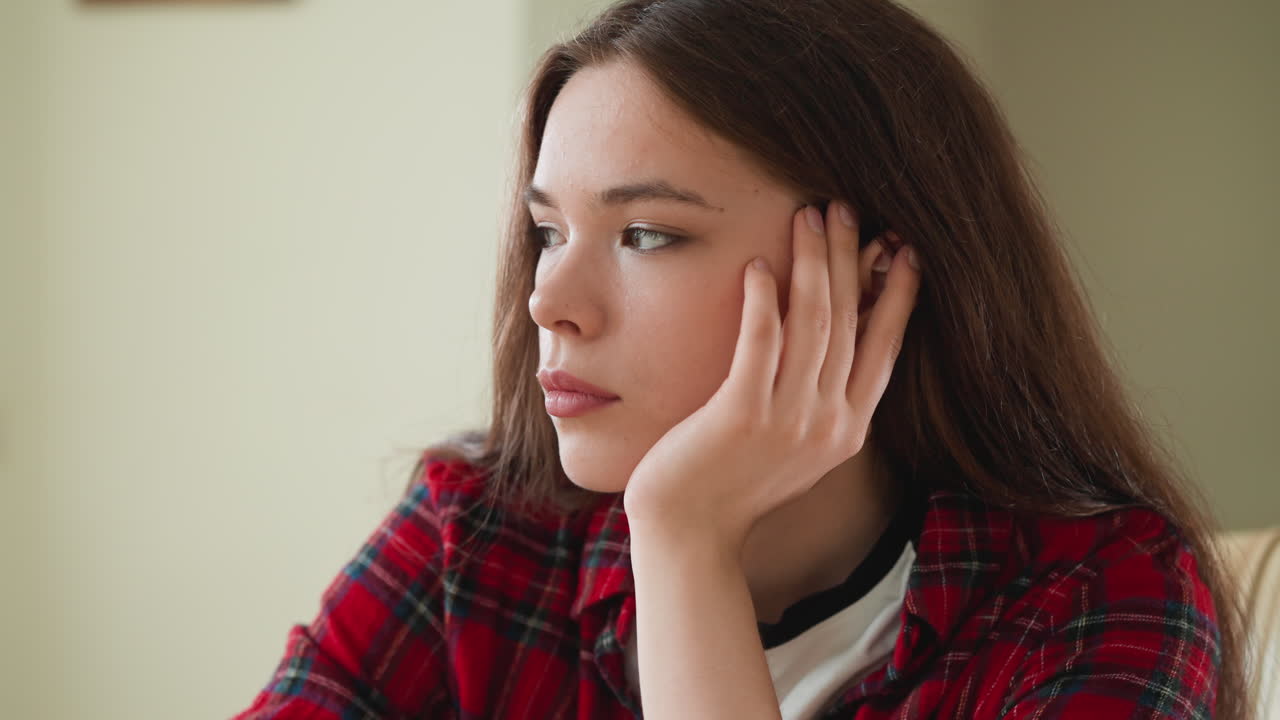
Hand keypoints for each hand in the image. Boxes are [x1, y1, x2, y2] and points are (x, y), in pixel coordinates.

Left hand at [622, 201, 922, 558]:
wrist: (691, 531)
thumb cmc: (735, 481)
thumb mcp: (796, 444)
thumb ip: (819, 398)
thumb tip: (830, 335)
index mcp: (848, 430)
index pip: (885, 348)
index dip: (896, 295)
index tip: (903, 249)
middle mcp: (829, 424)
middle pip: (849, 322)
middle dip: (850, 257)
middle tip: (844, 208)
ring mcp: (788, 420)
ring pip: (813, 323)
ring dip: (812, 263)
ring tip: (807, 216)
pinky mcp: (742, 414)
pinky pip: (760, 342)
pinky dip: (763, 300)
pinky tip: (757, 265)